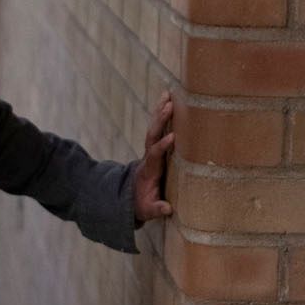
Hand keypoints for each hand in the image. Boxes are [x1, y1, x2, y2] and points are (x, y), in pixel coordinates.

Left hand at [134, 91, 175, 222]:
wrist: (131, 198)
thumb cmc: (143, 204)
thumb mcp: (147, 210)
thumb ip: (156, 209)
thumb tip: (167, 208)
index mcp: (149, 170)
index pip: (155, 155)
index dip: (162, 146)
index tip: (173, 137)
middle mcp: (148, 157)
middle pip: (152, 135)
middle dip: (160, 121)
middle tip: (169, 105)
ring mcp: (151, 151)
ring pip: (154, 128)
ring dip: (160, 112)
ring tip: (168, 94)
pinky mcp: (155, 148)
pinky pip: (158, 128)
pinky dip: (162, 114)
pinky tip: (169, 99)